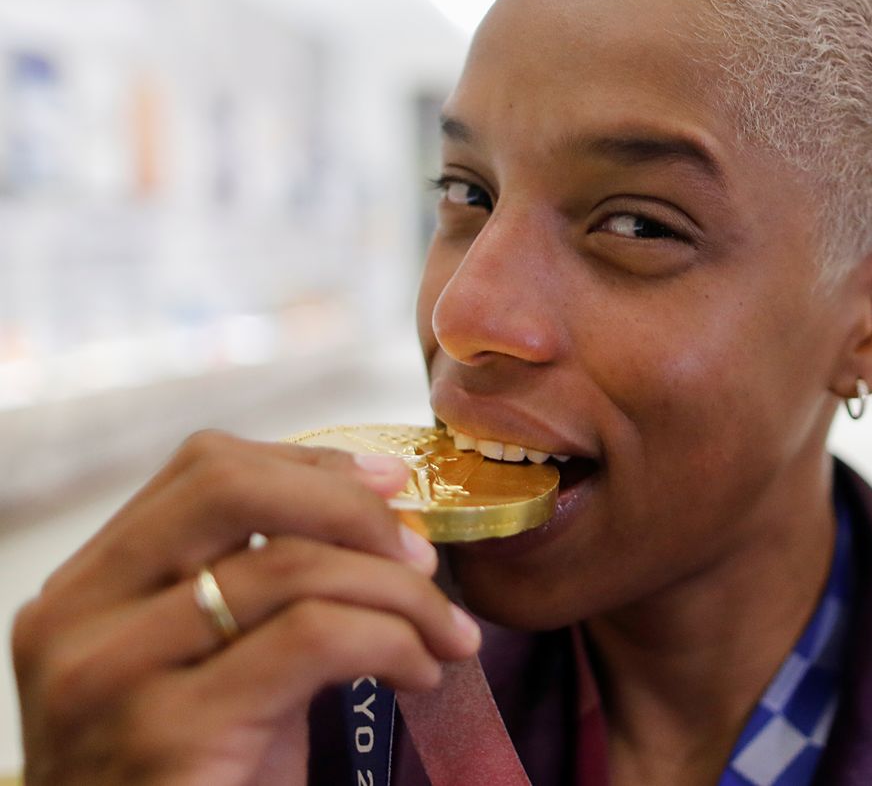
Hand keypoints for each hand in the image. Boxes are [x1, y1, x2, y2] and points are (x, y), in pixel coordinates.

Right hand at [10, 430, 480, 785]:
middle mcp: (78, 617)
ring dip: (401, 592)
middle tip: (422, 556)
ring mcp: (111, 673)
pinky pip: (314, 637)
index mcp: (87, 587)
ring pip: (290, 565)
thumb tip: (384, 515)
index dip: (311, 467)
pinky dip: (392, 639)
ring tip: (444, 633)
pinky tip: (419, 672)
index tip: (392, 487)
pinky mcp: (167, 731)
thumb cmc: (195, 777)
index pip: (202, 469)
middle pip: (231, 487)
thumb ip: (265, 588)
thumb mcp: (217, 665)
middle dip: (351, 507)